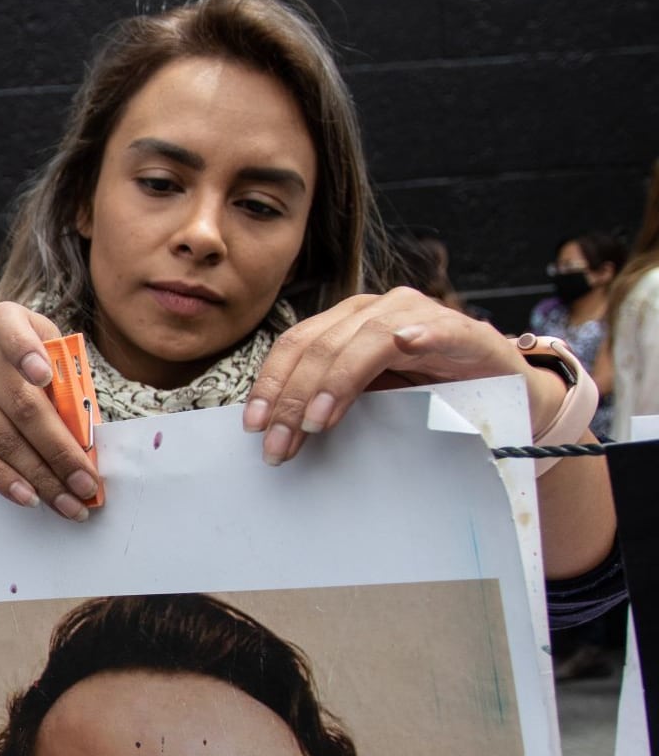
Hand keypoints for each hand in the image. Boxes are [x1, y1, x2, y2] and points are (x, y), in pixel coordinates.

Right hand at [0, 301, 100, 520]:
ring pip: (4, 439)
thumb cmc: (19, 371)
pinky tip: (30, 497)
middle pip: (21, 405)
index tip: (45, 376)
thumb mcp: (43, 357)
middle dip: (60, 450)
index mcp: (7, 323)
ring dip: (41, 476)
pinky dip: (6, 480)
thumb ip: (65, 384)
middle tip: (87, 482)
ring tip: (69, 501)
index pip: (12, 328)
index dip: (27, 350)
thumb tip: (89, 439)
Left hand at [243, 287, 539, 464]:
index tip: (254, 426)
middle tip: (280, 444)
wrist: (500, 393)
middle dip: (293, 399)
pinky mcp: (463, 331)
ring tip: (318, 421)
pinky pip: (437, 330)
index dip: (271, 384)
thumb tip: (277, 432)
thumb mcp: (368, 399)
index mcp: (347, 323)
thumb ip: (329, 401)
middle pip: (321, 347)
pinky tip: (408, 347)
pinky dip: (422, 335)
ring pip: (367, 339)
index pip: (295, 346)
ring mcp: (420, 315)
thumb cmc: (427, 393)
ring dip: (337, 381)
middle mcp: (378, 310)